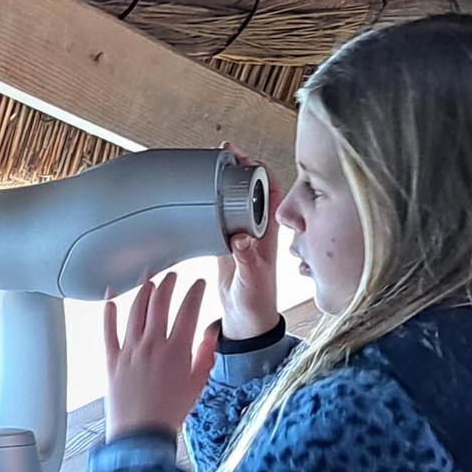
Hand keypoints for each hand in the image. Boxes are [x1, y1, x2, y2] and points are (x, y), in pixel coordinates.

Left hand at [100, 271, 221, 442]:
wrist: (142, 433)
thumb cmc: (171, 412)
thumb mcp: (197, 384)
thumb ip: (205, 355)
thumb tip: (211, 333)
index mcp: (177, 350)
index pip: (188, 310)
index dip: (194, 292)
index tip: (197, 284)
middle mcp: (152, 345)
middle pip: (160, 303)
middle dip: (168, 284)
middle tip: (172, 277)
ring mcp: (130, 350)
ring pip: (135, 311)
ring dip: (143, 292)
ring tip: (149, 282)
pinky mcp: (112, 360)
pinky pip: (108, 331)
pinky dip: (108, 314)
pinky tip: (110, 301)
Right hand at [217, 149, 279, 337]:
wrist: (247, 320)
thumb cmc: (257, 302)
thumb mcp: (253, 280)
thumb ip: (247, 259)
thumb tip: (239, 238)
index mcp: (268, 234)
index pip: (270, 192)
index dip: (259, 171)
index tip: (244, 157)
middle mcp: (257, 230)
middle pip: (251, 188)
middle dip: (240, 167)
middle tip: (224, 152)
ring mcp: (241, 235)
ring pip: (235, 198)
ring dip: (225, 181)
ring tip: (211, 164)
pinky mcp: (225, 244)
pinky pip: (219, 216)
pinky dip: (212, 202)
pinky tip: (201, 194)